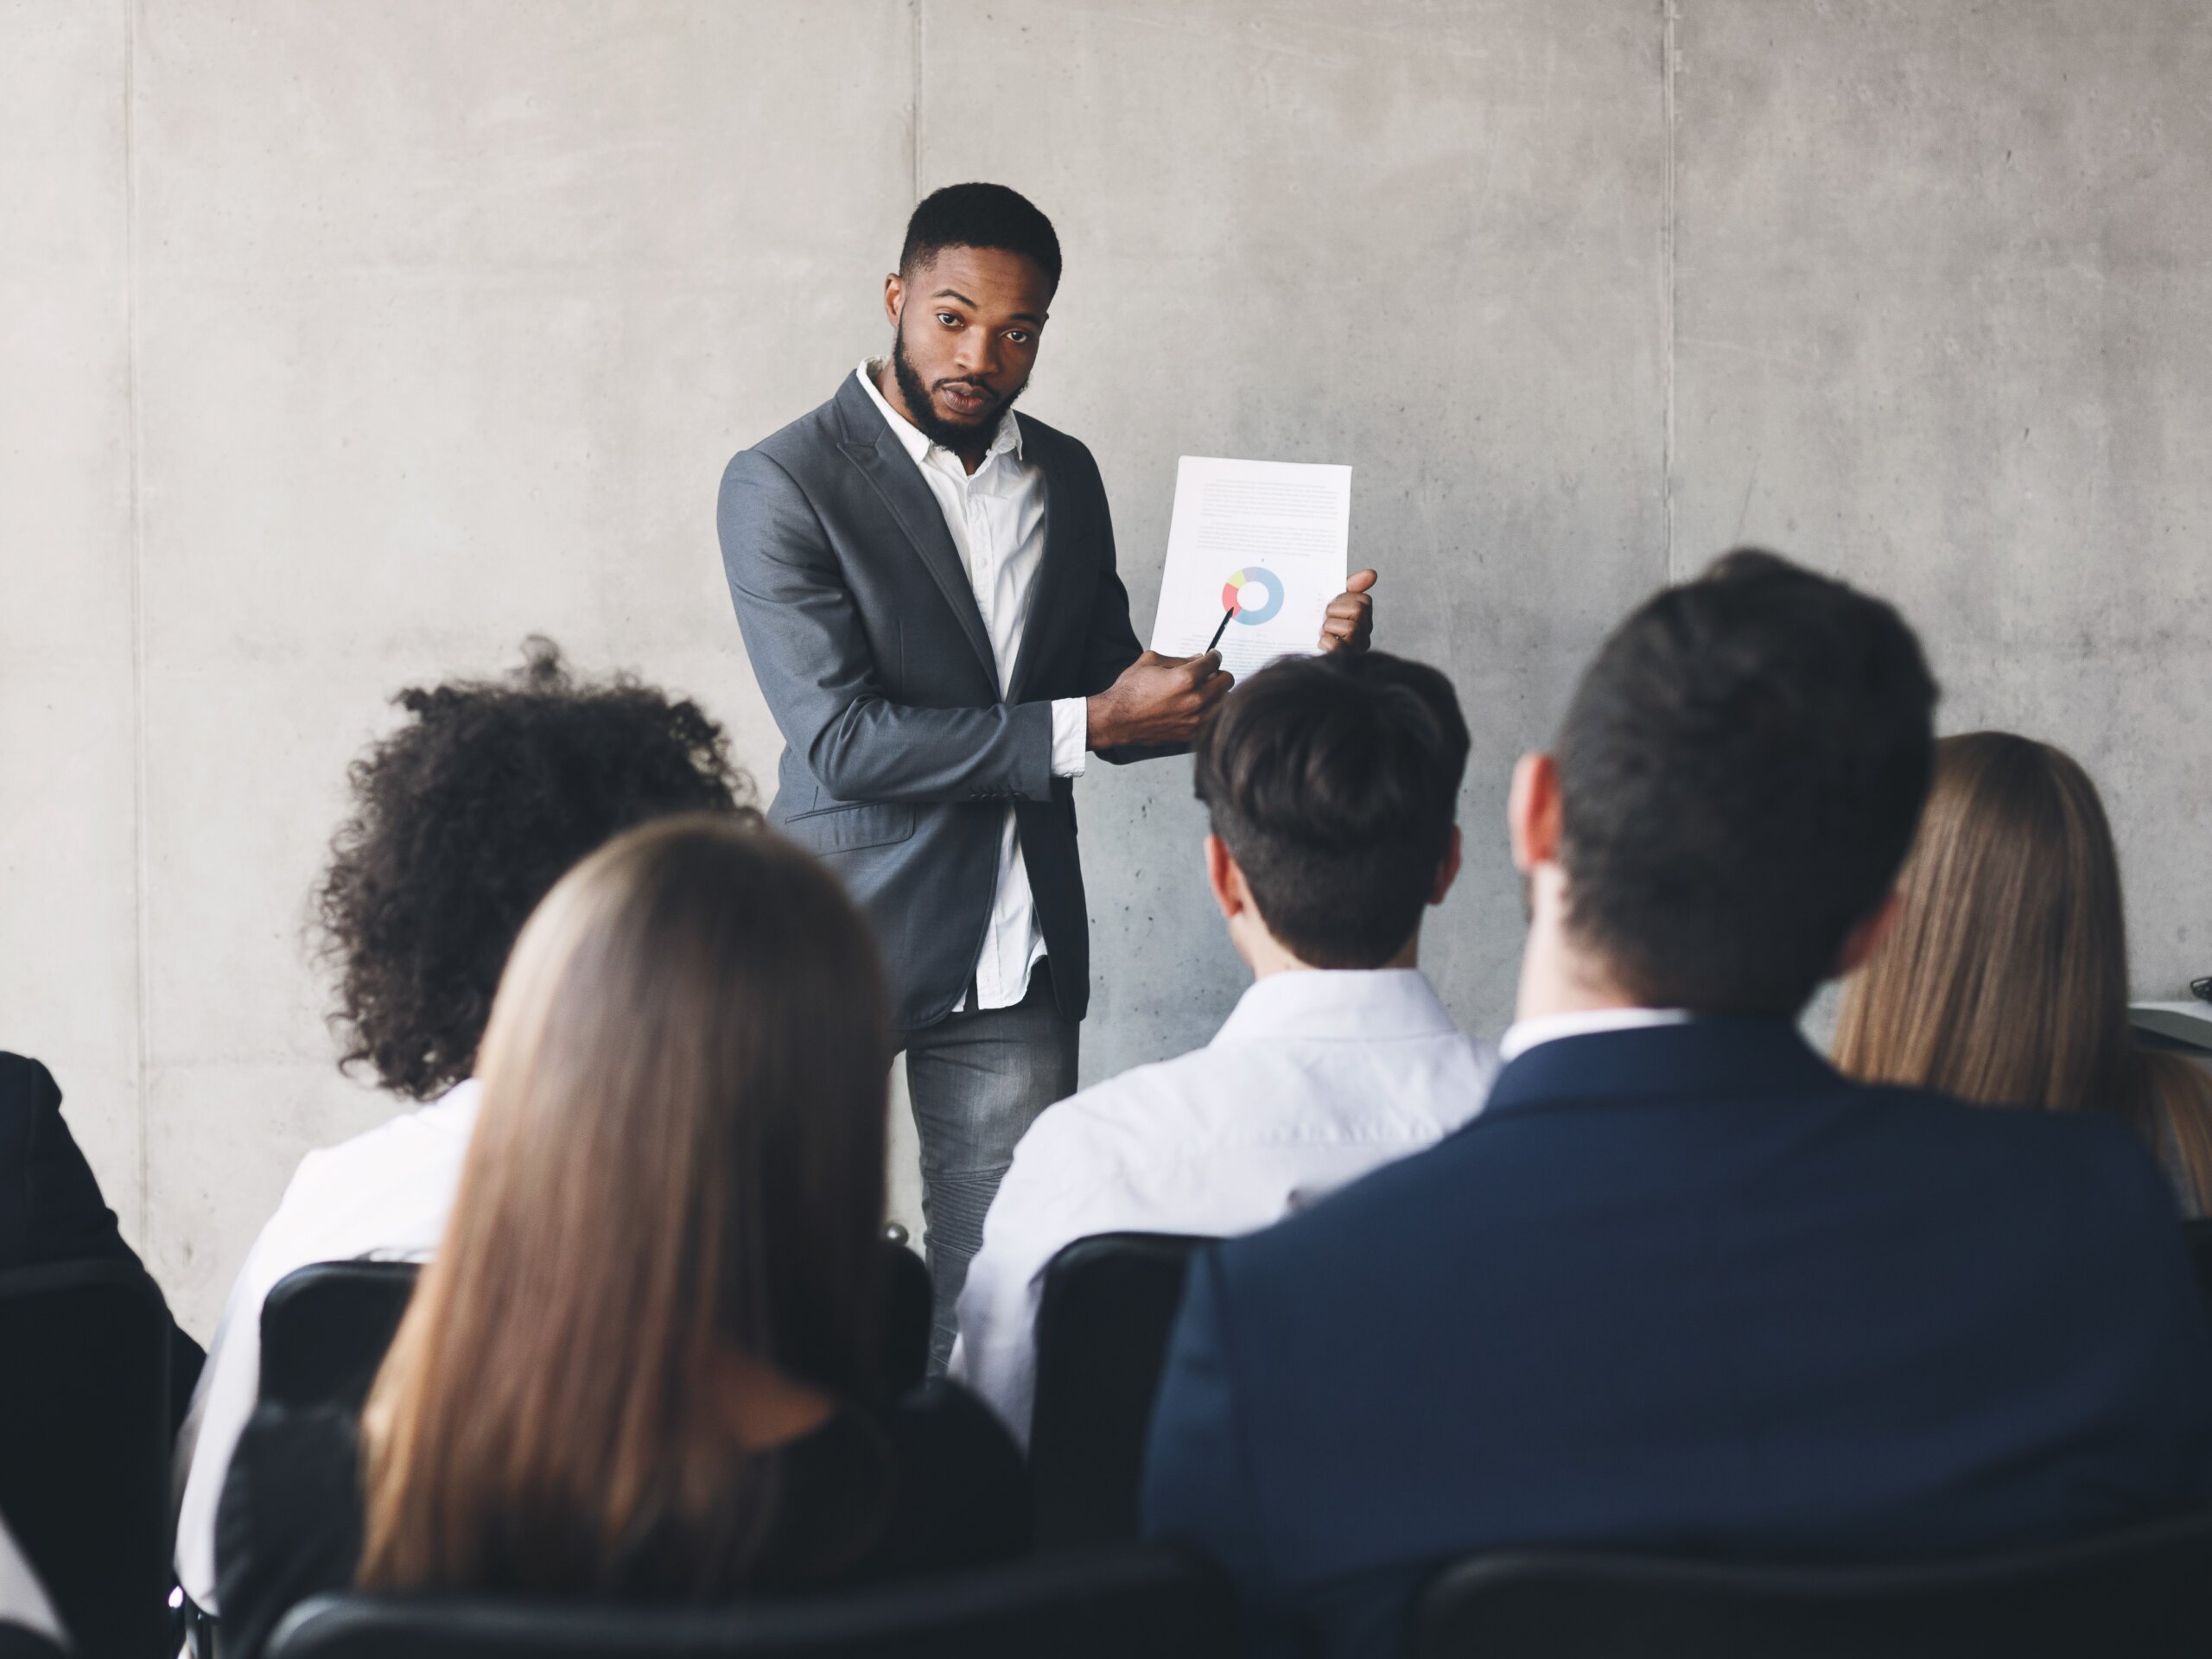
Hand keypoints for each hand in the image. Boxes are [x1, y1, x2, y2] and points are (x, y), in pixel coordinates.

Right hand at [1087, 650, 1233, 748]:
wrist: (1117, 719)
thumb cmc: (1130, 691)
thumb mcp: (1151, 661)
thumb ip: (1179, 659)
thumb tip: (1197, 658)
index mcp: (1186, 678)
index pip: (1215, 662)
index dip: (1214, 656)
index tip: (1213, 656)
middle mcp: (1195, 700)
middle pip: (1227, 681)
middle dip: (1220, 673)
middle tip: (1211, 673)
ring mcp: (1194, 719)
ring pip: (1224, 702)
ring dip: (1218, 694)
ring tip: (1204, 691)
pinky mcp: (1190, 733)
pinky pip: (1212, 719)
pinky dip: (1210, 711)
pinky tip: (1198, 706)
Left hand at [1318, 568, 1377, 653]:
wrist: (1293, 644)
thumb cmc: (1313, 625)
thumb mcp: (1331, 602)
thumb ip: (1350, 586)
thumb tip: (1372, 573)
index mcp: (1363, 622)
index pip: (1364, 600)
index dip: (1344, 599)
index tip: (1331, 606)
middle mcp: (1363, 638)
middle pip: (1359, 610)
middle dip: (1336, 610)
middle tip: (1324, 619)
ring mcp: (1355, 651)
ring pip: (1351, 628)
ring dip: (1329, 626)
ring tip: (1322, 632)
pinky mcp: (1342, 661)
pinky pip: (1337, 645)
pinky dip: (1325, 642)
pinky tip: (1320, 643)